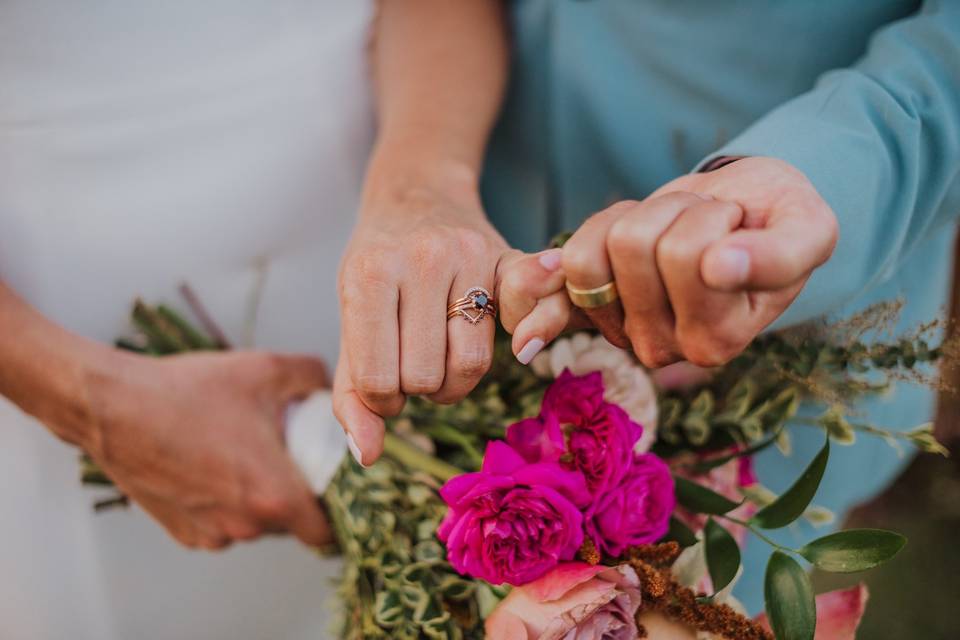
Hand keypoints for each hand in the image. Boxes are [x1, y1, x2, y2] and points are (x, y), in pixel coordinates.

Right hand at [81, 350, 331, 549]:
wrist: (113, 407)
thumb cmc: (188, 391)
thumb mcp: (266, 369)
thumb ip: (313, 377)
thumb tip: (329, 389)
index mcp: (274, 497)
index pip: (326, 532)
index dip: (337, 511)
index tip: (331, 485)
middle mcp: (245, 527)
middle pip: (292, 524)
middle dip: (296, 493)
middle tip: (288, 454)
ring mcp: (211, 535)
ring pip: (256, 525)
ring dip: (259, 498)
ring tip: (245, 453)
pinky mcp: (183, 533)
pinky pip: (223, 524)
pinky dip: (227, 503)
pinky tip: (215, 464)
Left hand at [335, 163, 507, 464]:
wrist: (416, 195)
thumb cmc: (378, 269)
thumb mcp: (350, 320)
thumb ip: (351, 392)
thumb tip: (369, 456)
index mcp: (368, 275)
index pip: (379, 382)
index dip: (382, 397)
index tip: (384, 378)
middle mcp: (420, 258)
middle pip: (427, 378)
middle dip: (419, 387)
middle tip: (414, 364)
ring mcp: (469, 253)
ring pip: (471, 366)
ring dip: (455, 380)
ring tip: (442, 357)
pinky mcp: (509, 256)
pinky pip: (525, 323)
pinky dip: (521, 341)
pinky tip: (506, 339)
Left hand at [499, 157, 837, 366]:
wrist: (745, 214)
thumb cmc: (776, 221)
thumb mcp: (806, 229)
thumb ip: (779, 256)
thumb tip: (720, 269)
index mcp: (717, 342)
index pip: (688, 258)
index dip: (712, 219)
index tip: (737, 225)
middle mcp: (661, 349)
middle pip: (632, 248)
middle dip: (672, 212)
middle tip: (705, 221)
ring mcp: (617, 330)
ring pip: (591, 252)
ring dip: (632, 215)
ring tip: (673, 226)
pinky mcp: (585, 308)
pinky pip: (546, 294)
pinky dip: (537, 282)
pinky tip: (544, 271)